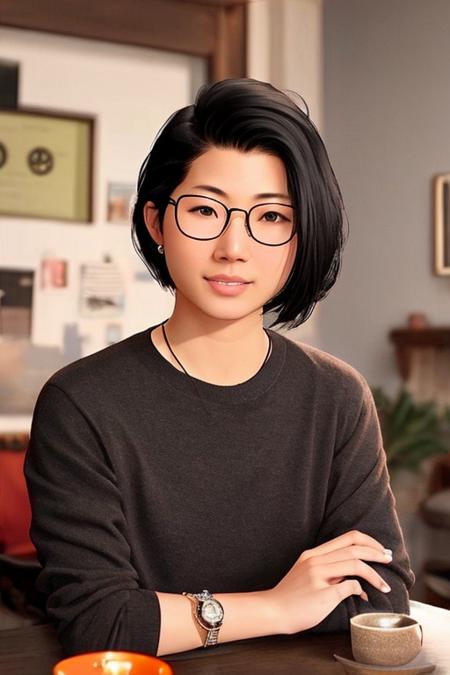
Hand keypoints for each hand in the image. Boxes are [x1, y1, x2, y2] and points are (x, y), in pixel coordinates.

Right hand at [268, 530, 392, 633]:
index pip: (347, 537)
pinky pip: (350, 586)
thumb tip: (353, 578)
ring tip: (385, 585)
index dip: (368, 541)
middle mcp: (316, 560)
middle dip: (376, 552)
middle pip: (354, 547)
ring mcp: (319, 576)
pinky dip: (361, 590)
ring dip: (374, 574)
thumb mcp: (306, 573)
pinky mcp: (322, 594)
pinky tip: (364, 597)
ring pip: (355, 564)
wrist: (272, 610)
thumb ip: (327, 569)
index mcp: (314, 554)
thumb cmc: (291, 595)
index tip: (380, 549)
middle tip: (388, 559)